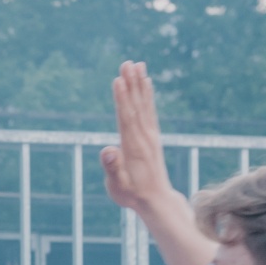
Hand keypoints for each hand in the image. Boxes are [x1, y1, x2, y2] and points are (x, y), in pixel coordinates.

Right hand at [101, 61, 174, 212]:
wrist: (157, 201)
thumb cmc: (132, 195)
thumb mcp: (117, 187)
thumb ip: (113, 168)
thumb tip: (109, 150)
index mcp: (133, 147)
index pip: (126, 118)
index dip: (121, 98)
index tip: (119, 79)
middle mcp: (144, 138)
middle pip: (136, 106)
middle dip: (132, 84)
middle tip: (128, 63)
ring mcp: (151, 136)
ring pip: (144, 105)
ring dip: (140, 84)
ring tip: (138, 65)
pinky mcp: (153, 138)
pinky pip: (150, 112)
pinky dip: (148, 96)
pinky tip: (147, 84)